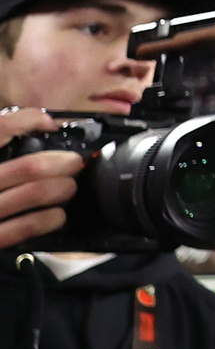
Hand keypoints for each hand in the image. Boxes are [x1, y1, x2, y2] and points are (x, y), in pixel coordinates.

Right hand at [0, 107, 79, 252]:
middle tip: (73, 163)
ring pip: (33, 194)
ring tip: (69, 186)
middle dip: (62, 164)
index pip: (0, 127)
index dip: (30, 121)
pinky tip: (57, 215)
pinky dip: (48, 219)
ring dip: (61, 189)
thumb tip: (35, 123)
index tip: (49, 124)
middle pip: (28, 167)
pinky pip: (24, 227)